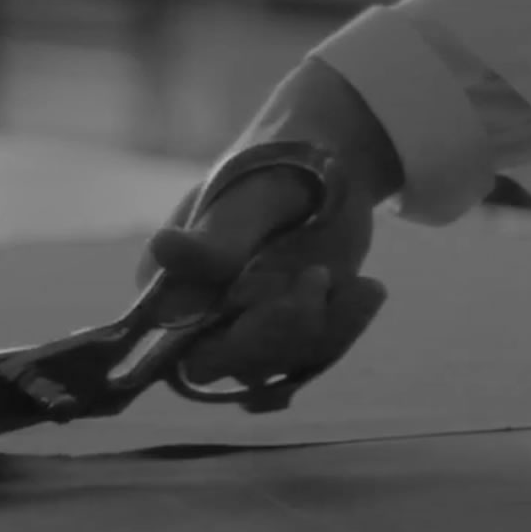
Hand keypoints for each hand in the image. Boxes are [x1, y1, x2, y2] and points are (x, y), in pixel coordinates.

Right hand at [140, 62, 402, 411]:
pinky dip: (346, 325)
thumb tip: (163, 248)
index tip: (286, 297)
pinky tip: (367, 288)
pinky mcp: (290, 335)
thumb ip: (214, 238)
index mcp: (169, 287)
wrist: (323, 167)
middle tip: (321, 275)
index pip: (180, 348)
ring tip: (359, 279)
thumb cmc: (269, 172)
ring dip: (327, 327)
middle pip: (235, 365)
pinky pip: (314, 355)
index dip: (235, 341)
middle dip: (286, 332)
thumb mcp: (246, 201)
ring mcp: (247, 330)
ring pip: (281, 364)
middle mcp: (201, 319)